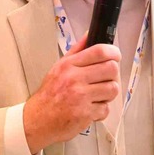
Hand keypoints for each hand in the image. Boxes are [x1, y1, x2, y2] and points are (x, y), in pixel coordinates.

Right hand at [23, 35, 120, 153]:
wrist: (37, 120)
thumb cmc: (50, 94)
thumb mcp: (59, 67)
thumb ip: (77, 51)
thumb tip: (90, 35)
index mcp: (69, 65)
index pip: (99, 51)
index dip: (113, 52)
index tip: (115, 56)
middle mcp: (75, 79)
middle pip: (111, 69)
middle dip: (113, 74)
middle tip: (106, 79)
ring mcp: (81, 97)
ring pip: (112, 89)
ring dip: (108, 93)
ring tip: (98, 95)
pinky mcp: (85, 114)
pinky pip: (106, 108)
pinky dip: (101, 110)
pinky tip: (91, 109)